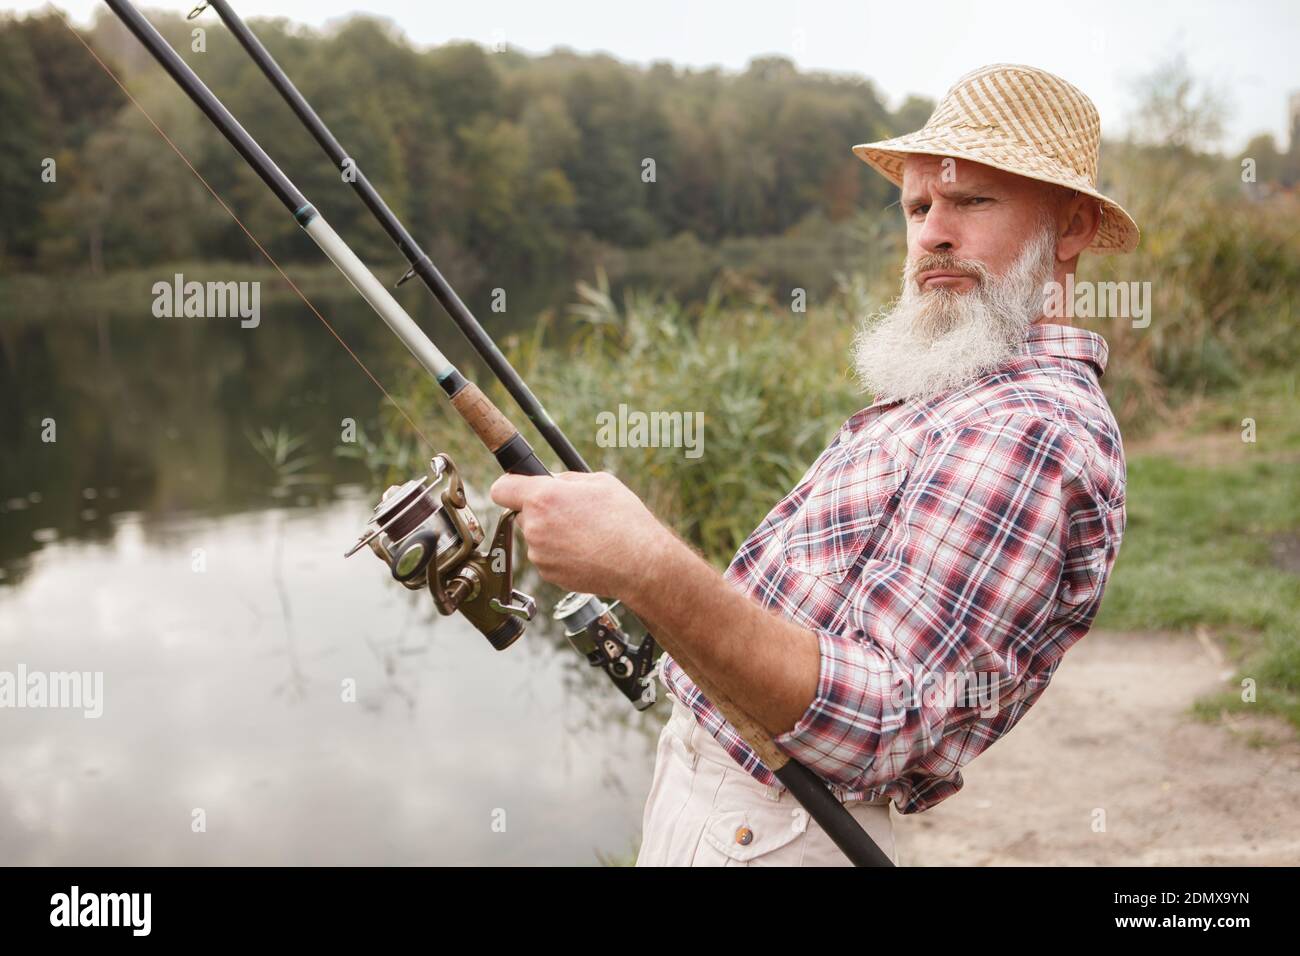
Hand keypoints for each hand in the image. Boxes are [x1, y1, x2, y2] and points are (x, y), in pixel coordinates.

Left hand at [489, 471, 674, 597]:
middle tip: (570, 512)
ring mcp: (539, 554)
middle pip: (522, 514)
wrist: (640, 564)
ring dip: (552, 534)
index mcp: (543, 497)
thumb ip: (566, 480)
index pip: (501, 489)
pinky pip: (546, 557)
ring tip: (585, 534)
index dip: (510, 486)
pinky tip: (585, 551)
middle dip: (540, 511)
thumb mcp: (600, 482)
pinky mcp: (548, 574)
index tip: (518, 488)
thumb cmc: (625, 521)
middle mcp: (535, 527)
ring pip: (536, 537)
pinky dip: (560, 554)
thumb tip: (552, 482)